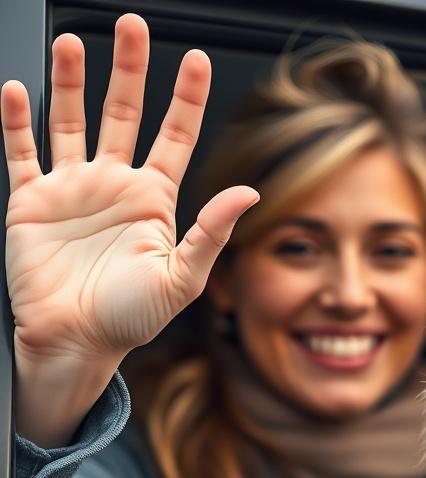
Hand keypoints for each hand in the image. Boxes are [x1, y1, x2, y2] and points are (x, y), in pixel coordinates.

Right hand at [1, 14, 257, 445]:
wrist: (75, 342)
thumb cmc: (131, 318)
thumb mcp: (181, 277)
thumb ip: (210, 232)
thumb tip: (248, 191)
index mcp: (154, 199)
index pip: (175, 135)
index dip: (186, 98)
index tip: (197, 60)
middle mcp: (114, 185)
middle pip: (124, 113)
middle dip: (129, 69)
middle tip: (134, 27)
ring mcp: (72, 189)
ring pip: (71, 120)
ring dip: (70, 81)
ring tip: (72, 42)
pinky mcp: (31, 201)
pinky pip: (22, 151)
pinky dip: (17, 121)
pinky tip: (18, 89)